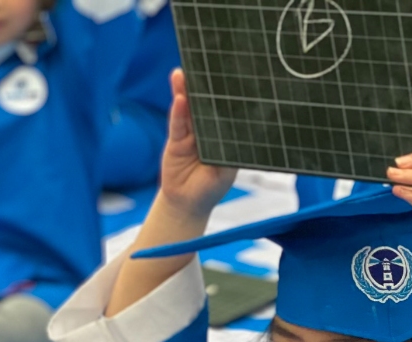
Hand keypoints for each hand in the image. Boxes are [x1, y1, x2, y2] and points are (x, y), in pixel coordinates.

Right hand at [158, 70, 236, 220]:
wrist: (187, 203)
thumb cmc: (211, 188)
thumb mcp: (226, 171)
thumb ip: (228, 152)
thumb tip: (235, 133)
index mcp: (225, 137)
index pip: (226, 113)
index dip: (226, 97)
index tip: (229, 81)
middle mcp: (208, 131)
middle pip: (206, 105)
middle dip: (204, 87)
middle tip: (205, 68)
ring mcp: (191, 134)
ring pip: (189, 109)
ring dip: (186, 91)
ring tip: (184, 74)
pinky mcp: (176, 139)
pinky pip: (177, 123)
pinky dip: (178, 111)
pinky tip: (179, 98)